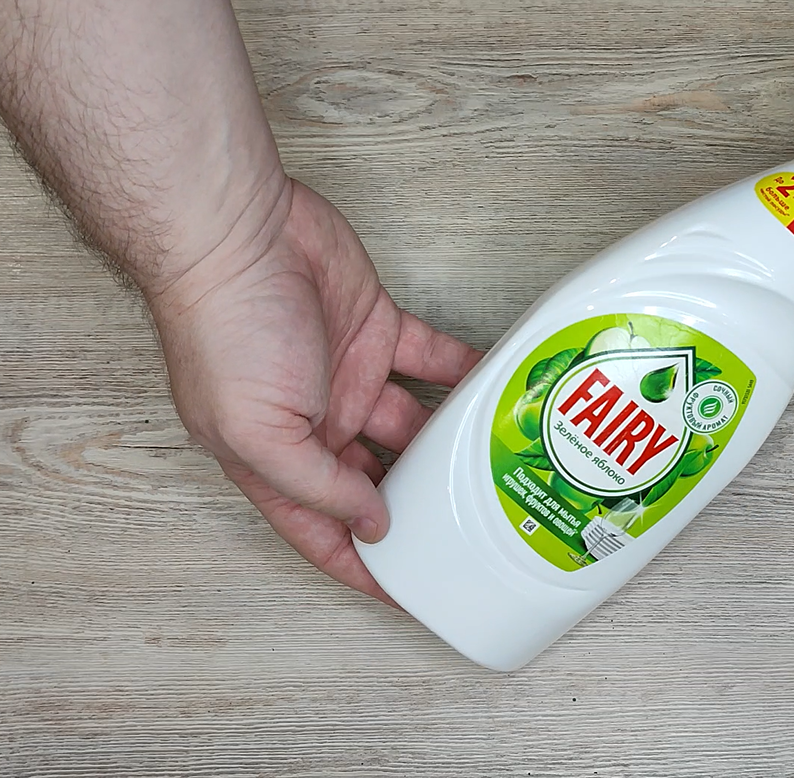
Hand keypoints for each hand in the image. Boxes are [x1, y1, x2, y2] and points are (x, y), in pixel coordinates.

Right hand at [149, 180, 481, 602]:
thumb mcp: (258, 431)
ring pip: (411, 426)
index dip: (361, 567)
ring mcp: (350, 376)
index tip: (406, 596)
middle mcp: (315, 425)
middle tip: (470, 528)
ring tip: (495, 465)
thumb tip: (371, 525)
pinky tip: (497, 390)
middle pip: (375, 482)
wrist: (238, 233)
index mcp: (275, 458)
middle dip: (417, 508)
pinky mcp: (377, 329)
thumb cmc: (225, 329)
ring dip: (448, 444)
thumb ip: (317, 485)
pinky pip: (433, 361)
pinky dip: (464, 374)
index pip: (322, 531)